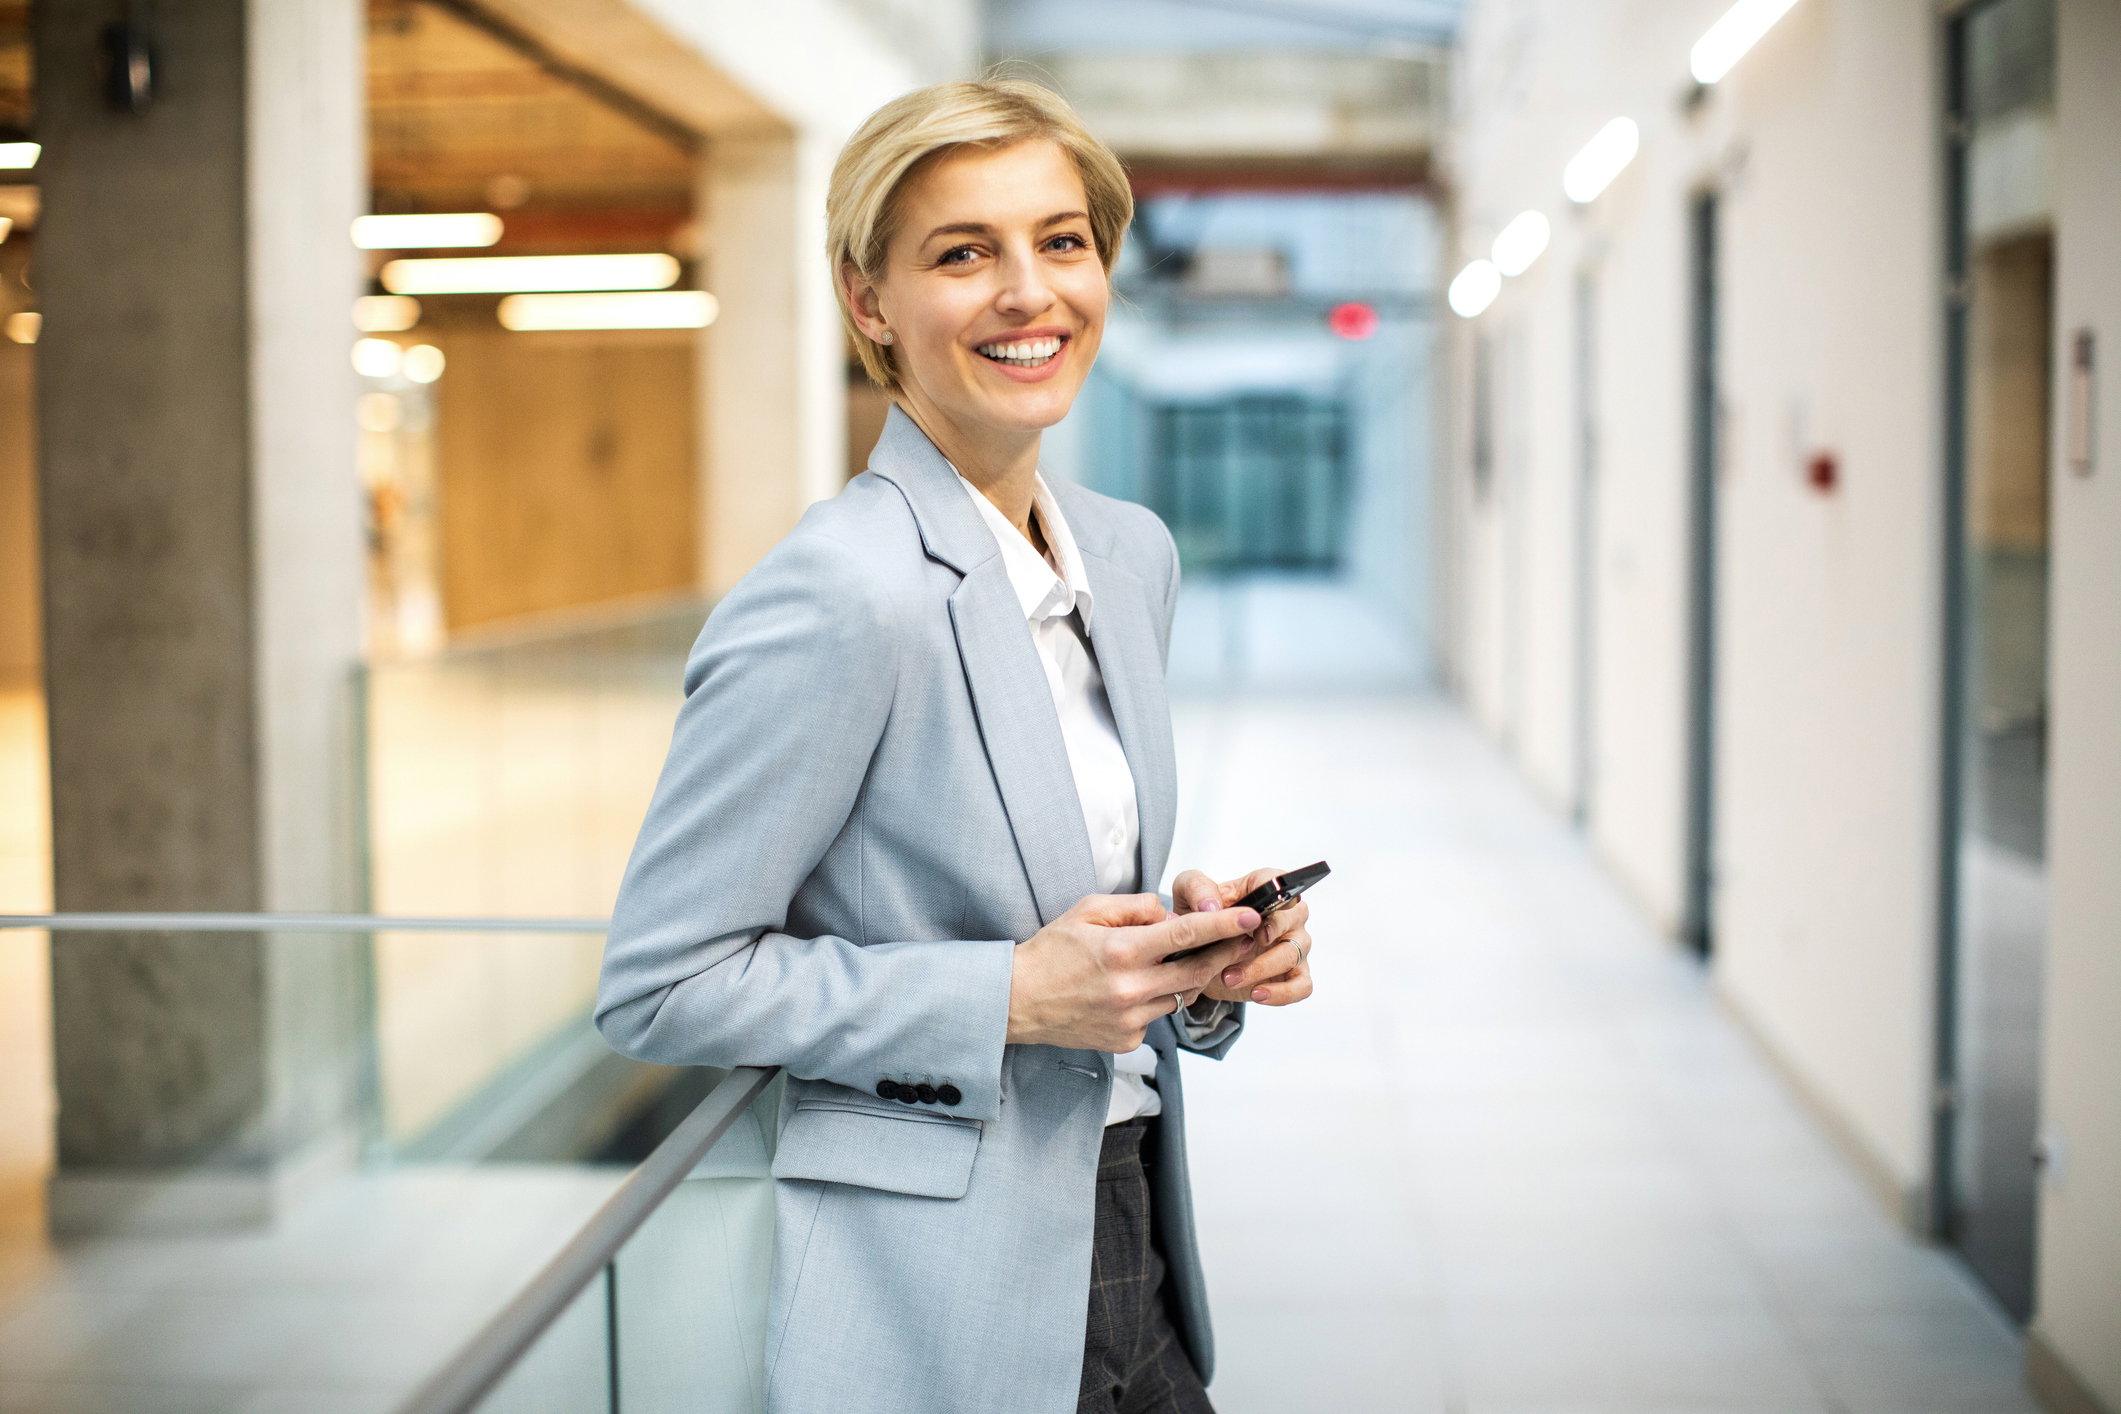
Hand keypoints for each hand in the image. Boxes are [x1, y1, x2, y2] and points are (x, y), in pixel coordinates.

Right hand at [1006, 893, 1261, 1051]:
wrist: (1017, 1001)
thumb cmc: (1050, 951)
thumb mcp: (1087, 911)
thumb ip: (1134, 907)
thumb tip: (1169, 913)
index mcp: (1123, 951)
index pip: (1188, 934)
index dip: (1225, 925)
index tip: (1251, 917)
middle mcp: (1132, 988)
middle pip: (1198, 971)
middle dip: (1224, 954)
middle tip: (1240, 941)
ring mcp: (1131, 1019)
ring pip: (1180, 996)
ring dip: (1184, 978)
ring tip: (1163, 964)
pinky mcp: (1127, 1040)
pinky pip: (1157, 1017)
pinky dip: (1155, 1000)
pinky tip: (1130, 992)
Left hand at [1170, 866, 1314, 1006]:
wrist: (1198, 955)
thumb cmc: (1200, 917)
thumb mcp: (1187, 895)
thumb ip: (1196, 888)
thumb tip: (1212, 906)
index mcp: (1263, 888)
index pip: (1278, 880)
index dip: (1276, 894)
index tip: (1259, 915)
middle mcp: (1285, 914)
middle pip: (1292, 918)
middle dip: (1266, 934)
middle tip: (1239, 946)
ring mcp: (1293, 945)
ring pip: (1292, 954)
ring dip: (1260, 968)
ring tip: (1229, 977)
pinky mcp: (1292, 974)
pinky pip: (1302, 985)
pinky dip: (1283, 993)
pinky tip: (1257, 994)